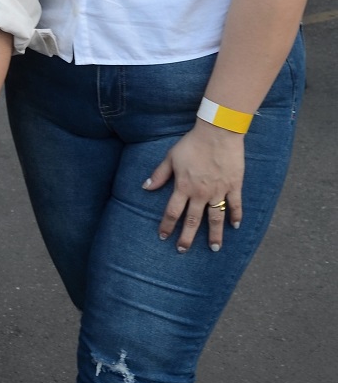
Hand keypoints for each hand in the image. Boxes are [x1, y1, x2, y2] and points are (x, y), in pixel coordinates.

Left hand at [143, 120, 243, 252]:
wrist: (217, 132)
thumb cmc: (192, 143)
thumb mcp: (171, 157)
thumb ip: (159, 175)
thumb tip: (145, 187)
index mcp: (183, 187)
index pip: (172, 212)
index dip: (167, 225)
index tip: (163, 237)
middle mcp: (200, 193)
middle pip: (192, 220)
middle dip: (187, 237)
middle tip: (183, 250)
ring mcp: (218, 191)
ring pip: (215, 218)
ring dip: (214, 234)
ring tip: (214, 248)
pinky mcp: (233, 186)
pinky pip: (235, 205)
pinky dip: (236, 216)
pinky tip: (236, 227)